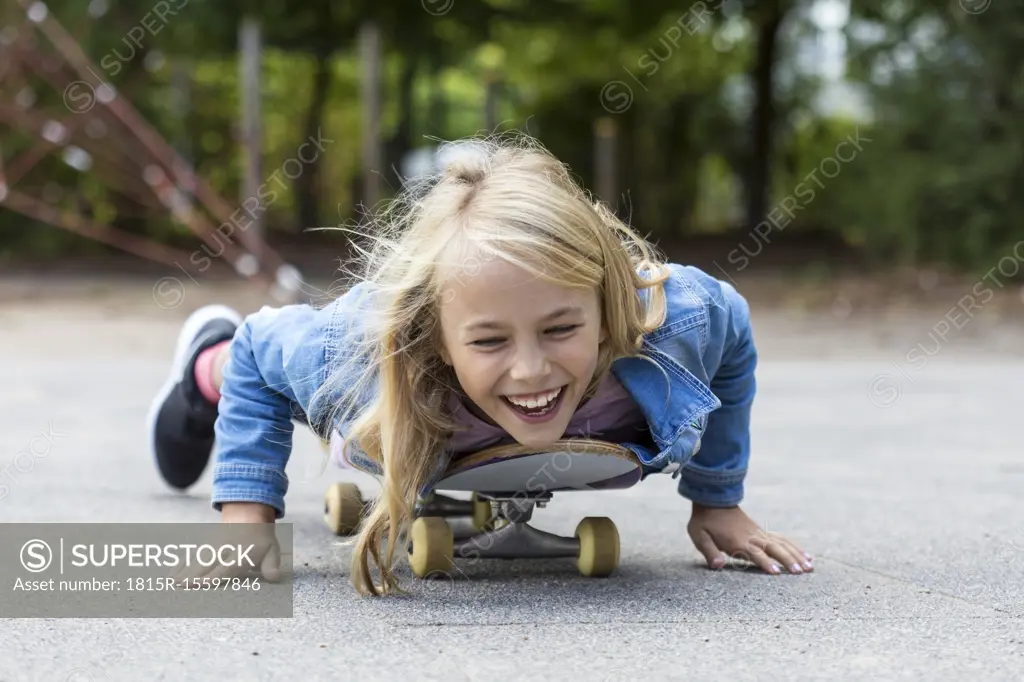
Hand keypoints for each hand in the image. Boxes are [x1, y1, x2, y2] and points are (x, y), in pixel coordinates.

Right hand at [172, 503, 281, 585]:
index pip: (228, 567)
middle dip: (194, 574)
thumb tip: (274, 577)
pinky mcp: (205, 546)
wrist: (248, 516)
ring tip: (171, 583)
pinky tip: (171, 574)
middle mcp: (225, 550)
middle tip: (180, 585)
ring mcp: (213, 547)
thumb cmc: (261, 541)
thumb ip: (271, 565)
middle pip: (208, 564)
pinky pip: (192, 555)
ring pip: (197, 560)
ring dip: (184, 571)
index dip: (215, 575)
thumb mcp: (272, 551)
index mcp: (242, 553)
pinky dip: (181, 564)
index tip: (202, 583)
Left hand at [687, 503, 813, 574]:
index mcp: (737, 541)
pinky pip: (781, 539)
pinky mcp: (762, 531)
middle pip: (774, 549)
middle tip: (803, 572)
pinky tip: (806, 554)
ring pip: (782, 545)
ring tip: (810, 567)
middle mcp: (752, 537)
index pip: (754, 554)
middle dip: (789, 561)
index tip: (777, 572)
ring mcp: (759, 533)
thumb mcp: (699, 536)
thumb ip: (709, 552)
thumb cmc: (705, 521)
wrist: (712, 499)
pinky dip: (794, 546)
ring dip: (796, 555)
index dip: (765, 563)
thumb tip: (717, 565)